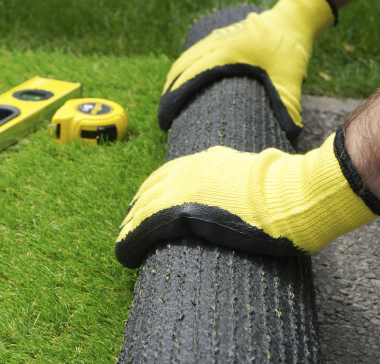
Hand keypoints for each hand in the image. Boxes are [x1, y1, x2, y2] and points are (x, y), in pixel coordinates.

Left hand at [115, 127, 378, 268]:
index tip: (147, 205)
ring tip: (123, 242)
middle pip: (149, 190)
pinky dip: (131, 238)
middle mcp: (186, 170)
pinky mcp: (178, 210)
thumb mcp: (252, 169)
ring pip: (143, 208)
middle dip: (138, 208)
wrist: (288, 193)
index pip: (167, 175)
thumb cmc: (282, 185)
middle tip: (129, 225)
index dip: (154, 192)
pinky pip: (145, 225)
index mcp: (204, 161)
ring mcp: (180, 189)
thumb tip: (243, 175)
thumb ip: (234, 172)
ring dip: (131, 226)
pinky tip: (124, 251)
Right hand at [158, 0, 335, 140]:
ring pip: (185, 57)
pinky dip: (183, 65)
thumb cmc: (290, 49)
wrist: (293, 18)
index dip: (176, 96)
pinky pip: (193, 51)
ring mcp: (216, 36)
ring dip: (174, 77)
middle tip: (164, 114)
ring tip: (167, 99)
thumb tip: (290, 133)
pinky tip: (180, 79)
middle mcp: (217, 42)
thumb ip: (287, 106)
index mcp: (228, 53)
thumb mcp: (290, 80)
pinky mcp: (219, 35)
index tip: (167, 115)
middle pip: (182, 66)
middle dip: (169, 90)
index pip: (192, 75)